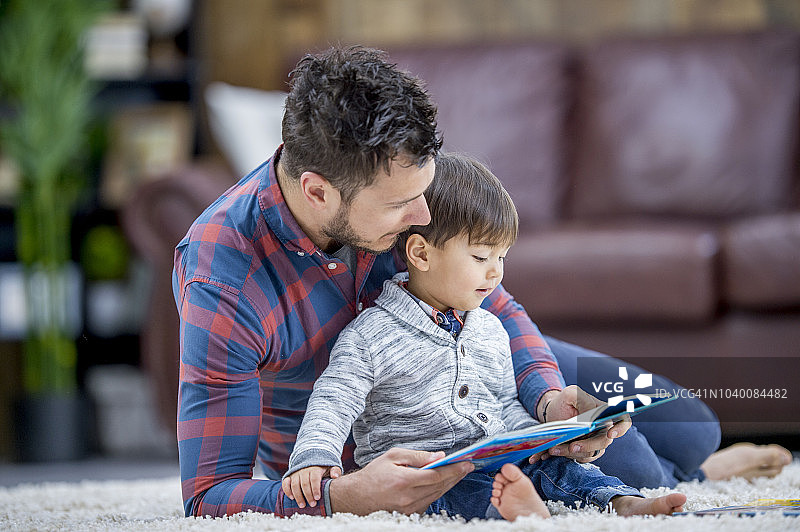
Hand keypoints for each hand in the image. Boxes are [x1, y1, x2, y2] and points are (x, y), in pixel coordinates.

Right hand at [282, 465, 341, 507]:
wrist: (311, 459)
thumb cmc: (322, 467)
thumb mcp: (330, 466)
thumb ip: (335, 471)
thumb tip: (335, 476)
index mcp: (315, 468)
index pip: (314, 479)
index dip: (315, 489)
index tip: (318, 498)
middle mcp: (304, 470)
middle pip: (304, 484)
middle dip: (308, 495)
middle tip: (312, 504)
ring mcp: (296, 473)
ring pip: (295, 485)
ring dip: (298, 496)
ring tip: (302, 505)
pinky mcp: (290, 476)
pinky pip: (286, 483)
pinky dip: (287, 490)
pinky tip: (291, 498)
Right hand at [328, 447, 473, 514]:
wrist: (357, 496)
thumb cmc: (374, 474)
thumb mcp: (393, 456)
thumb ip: (417, 456)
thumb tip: (439, 456)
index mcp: (405, 481)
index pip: (437, 475)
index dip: (454, 469)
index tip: (467, 463)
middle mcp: (409, 497)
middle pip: (441, 486)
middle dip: (456, 475)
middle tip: (468, 466)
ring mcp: (410, 508)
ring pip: (437, 495)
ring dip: (450, 484)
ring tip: (458, 473)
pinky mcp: (410, 514)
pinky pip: (429, 501)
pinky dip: (438, 492)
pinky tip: (443, 483)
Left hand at [529, 385, 631, 462]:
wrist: (551, 412)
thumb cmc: (564, 401)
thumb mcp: (570, 393)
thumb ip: (582, 400)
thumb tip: (591, 417)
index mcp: (604, 413)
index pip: (623, 420)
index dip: (621, 428)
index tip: (610, 434)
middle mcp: (602, 429)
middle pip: (604, 442)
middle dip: (588, 446)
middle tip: (572, 447)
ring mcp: (593, 441)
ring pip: (590, 453)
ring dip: (571, 453)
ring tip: (554, 449)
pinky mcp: (583, 451)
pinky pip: (578, 458)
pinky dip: (564, 457)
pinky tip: (550, 452)